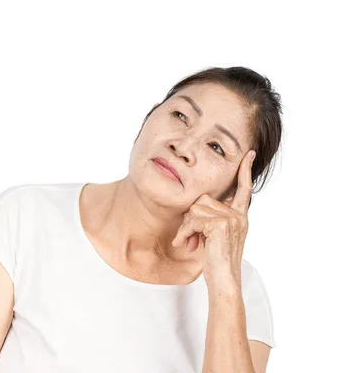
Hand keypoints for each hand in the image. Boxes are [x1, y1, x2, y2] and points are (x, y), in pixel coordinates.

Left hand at [171, 150, 256, 288]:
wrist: (223, 280)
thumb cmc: (217, 260)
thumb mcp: (215, 235)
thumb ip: (211, 219)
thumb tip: (196, 206)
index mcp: (240, 216)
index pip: (243, 189)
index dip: (245, 171)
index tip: (248, 154)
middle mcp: (238, 215)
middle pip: (202, 200)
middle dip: (190, 219)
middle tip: (188, 237)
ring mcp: (231, 219)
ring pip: (195, 209)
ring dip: (186, 227)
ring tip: (188, 242)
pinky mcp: (221, 224)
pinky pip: (193, 220)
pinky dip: (185, 232)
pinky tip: (187, 244)